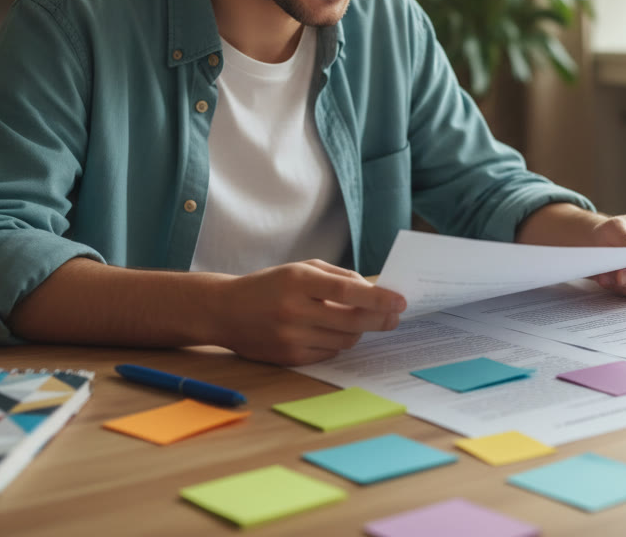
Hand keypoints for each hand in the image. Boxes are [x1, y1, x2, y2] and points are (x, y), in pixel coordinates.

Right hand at [214, 260, 404, 365]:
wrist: (225, 311)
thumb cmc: (270, 285)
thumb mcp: (301, 268)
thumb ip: (339, 276)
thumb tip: (375, 292)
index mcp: (298, 281)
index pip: (347, 291)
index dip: (378, 298)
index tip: (400, 302)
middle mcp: (293, 310)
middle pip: (352, 321)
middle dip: (380, 320)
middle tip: (394, 317)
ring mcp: (290, 337)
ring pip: (344, 340)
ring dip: (358, 331)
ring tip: (356, 320)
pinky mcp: (288, 358)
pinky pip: (329, 353)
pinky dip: (337, 343)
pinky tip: (330, 332)